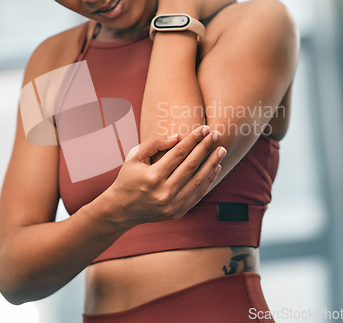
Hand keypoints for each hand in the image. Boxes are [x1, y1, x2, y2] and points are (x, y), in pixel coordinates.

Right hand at [104, 125, 226, 228]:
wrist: (121, 210)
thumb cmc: (128, 178)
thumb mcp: (134, 157)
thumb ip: (153, 143)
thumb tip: (177, 137)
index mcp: (152, 177)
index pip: (178, 154)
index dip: (193, 139)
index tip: (204, 128)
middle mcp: (163, 192)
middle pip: (191, 166)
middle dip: (206, 148)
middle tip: (216, 134)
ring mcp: (172, 205)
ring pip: (198, 181)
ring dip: (212, 164)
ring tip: (221, 150)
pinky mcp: (177, 213)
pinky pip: (197, 195)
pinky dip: (208, 181)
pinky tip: (215, 168)